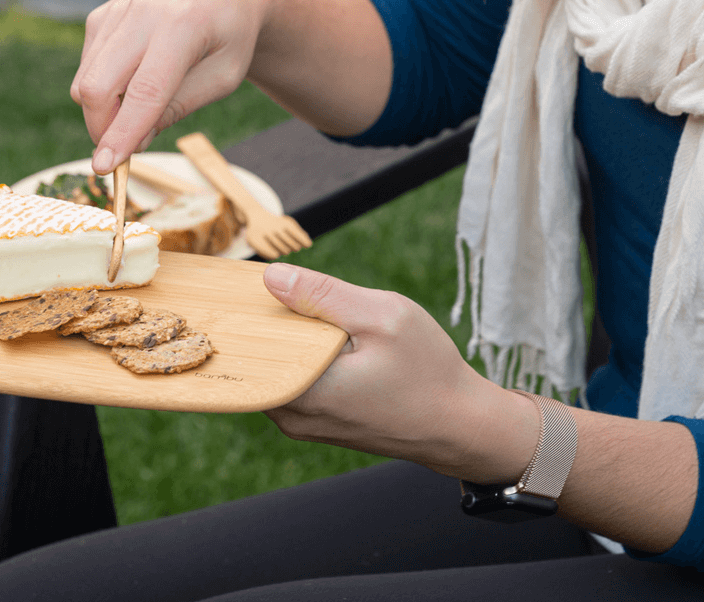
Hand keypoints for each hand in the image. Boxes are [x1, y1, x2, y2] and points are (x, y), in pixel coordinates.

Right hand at [71, 0, 274, 173]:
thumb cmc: (230, 36)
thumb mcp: (223, 78)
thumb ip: (179, 107)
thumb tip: (133, 143)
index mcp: (184, 25)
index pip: (144, 91)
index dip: (122, 133)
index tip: (104, 167)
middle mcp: (144, 11)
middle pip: (97, 85)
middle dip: (102, 128)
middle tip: (125, 149)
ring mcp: (118, 10)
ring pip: (86, 79)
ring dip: (104, 110)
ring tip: (142, 110)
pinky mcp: (103, 14)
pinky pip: (88, 66)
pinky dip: (103, 88)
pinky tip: (133, 82)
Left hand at [262, 264, 537, 482]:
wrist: (461, 426)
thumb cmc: (428, 373)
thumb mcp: (382, 317)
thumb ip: (323, 295)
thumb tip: (270, 276)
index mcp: (303, 392)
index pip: (245, 346)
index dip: (243, 308)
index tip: (242, 279)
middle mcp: (292, 416)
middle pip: (255, 356)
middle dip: (262, 319)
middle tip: (270, 282)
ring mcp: (302, 423)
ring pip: (274, 367)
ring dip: (284, 336)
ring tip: (299, 303)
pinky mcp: (316, 422)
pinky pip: (290, 379)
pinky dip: (298, 353)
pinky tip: (315, 330)